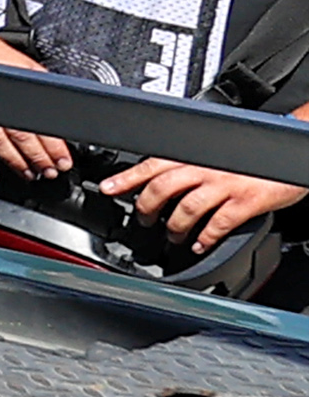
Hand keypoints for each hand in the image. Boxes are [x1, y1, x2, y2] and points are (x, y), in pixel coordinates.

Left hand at [105, 158, 308, 258]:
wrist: (289, 154)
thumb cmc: (251, 154)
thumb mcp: (215, 151)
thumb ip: (190, 160)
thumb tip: (163, 174)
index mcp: (195, 152)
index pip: (151, 163)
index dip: (126, 177)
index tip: (107, 188)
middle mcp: (206, 166)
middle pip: (162, 187)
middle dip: (146, 207)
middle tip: (142, 220)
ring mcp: (225, 184)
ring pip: (186, 208)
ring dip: (174, 226)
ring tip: (171, 237)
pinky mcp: (246, 201)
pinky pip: (218, 223)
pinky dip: (204, 238)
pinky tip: (198, 245)